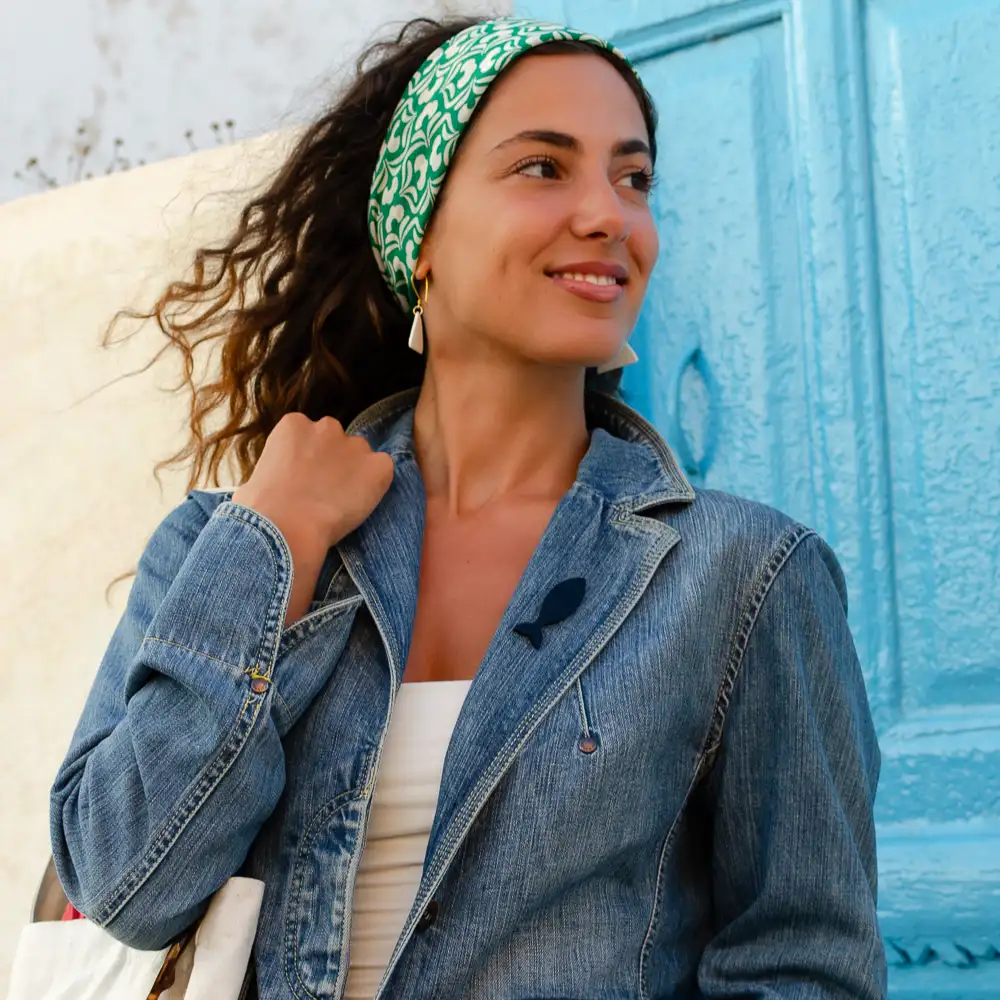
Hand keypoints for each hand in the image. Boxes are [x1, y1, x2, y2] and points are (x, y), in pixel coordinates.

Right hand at [232, 413, 393, 551]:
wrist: (285, 525)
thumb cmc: (261, 508)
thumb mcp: (256, 475)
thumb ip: (276, 467)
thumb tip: (273, 482)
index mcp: (293, 424)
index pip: (310, 435)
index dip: (310, 461)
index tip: (305, 481)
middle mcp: (326, 427)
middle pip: (337, 441)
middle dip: (334, 462)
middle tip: (324, 492)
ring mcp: (354, 445)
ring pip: (361, 455)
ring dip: (355, 473)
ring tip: (342, 502)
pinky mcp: (378, 466)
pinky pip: (384, 470)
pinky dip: (377, 485)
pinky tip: (361, 503)